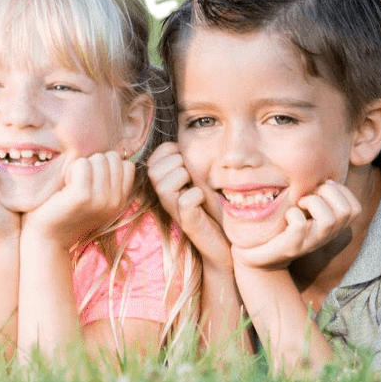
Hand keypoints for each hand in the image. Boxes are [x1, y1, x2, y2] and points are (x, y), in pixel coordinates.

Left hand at [24, 152, 131, 244]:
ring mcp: (101, 199)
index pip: (127, 165)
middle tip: (79, 182)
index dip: (107, 165)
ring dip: (82, 166)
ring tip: (71, 185)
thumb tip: (115, 153)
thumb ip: (108, 181)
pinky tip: (65, 186)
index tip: (91, 180)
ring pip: (98, 159)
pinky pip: (82, 164)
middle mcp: (115, 201)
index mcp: (120, 201)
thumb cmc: (67, 212)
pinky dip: (71, 169)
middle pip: (113, 158)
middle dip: (95, 163)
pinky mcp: (82, 196)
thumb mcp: (96, 199)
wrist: (48, 238)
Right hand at [147, 143, 230, 269]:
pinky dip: (194, 196)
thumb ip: (192, 162)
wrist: (226, 245)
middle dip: (176, 163)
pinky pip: (184, 203)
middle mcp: (167, 198)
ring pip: (163, 185)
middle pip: (155, 169)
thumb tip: (191, 135)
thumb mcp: (202, 180)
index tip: (186, 158)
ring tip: (196, 185)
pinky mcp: (190, 225)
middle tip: (192, 174)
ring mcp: (176, 212)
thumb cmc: (215, 209)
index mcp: (168, 184)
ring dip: (182, 177)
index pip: (154, 158)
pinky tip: (203, 198)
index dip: (169, 151)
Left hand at [230, 180, 361, 270]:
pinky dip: (293, 215)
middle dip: (328, 194)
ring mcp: (311, 243)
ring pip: (329, 219)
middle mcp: (326, 236)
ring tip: (299, 203)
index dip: (341, 192)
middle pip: (347, 211)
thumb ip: (316, 192)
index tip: (321, 188)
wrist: (260, 256)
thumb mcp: (304, 209)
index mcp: (333, 226)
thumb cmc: (283, 225)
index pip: (355, 208)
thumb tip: (321, 165)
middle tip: (308, 195)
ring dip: (312, 202)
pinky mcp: (292, 247)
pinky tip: (286, 215)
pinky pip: (300, 226)